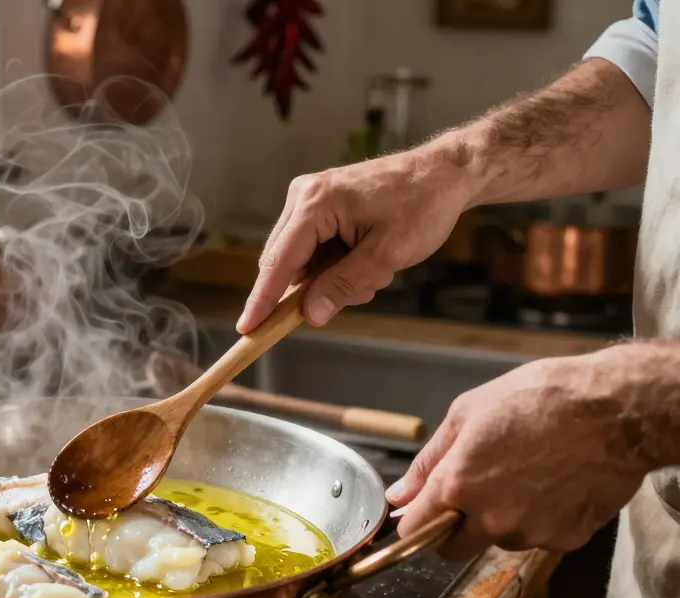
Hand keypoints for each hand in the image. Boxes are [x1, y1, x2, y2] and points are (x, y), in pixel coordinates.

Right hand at [237, 142, 478, 332]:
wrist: (445, 173)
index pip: (279, 261)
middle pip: (285, 261)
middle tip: (360, 291)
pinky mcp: (320, 205)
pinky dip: (336, 265)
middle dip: (314, 288)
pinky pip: (314, 248)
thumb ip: (343, 285)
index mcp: (316, 202)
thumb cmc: (422, 205)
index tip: (247, 329)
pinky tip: (367, 260)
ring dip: (331, 277)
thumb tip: (309, 315)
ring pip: (301, 259)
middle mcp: (304, 196)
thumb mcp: (387, 255)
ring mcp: (310, 199)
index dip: (263, 300)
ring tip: (375, 272)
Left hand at [388, 345, 671, 560]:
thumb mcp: (467, 413)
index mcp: (460, 485)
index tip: (417, 513)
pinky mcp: (567, 539)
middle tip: (470, 494)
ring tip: (523, 475)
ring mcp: (532, 532)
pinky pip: (539, 537)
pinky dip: (539, 518)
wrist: (615, 409)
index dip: (412, 522)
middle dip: (452, 529)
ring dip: (500, 520)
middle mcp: (493, 518)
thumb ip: (428, 461)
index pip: (415, 531)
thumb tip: (401, 493)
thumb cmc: (541, 399)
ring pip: (499, 540)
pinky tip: (552, 484)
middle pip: (454, 549)